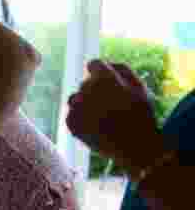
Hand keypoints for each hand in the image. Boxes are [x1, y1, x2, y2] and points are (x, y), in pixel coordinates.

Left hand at [66, 60, 166, 175]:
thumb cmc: (140, 115)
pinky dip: (81, 119)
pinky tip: (96, 126)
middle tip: (112, 106)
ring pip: (76, 98)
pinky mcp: (70, 122)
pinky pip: (72, 114)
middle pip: (86, 83)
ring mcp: (76, 107)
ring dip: (86, 104)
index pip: (94, 64)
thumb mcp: (139, 87)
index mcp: (103, 78)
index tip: (109, 84)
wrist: (134, 147)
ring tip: (103, 117)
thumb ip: (122, 69)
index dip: (103, 73)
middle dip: (96, 91)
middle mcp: (86, 90)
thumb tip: (106, 62)